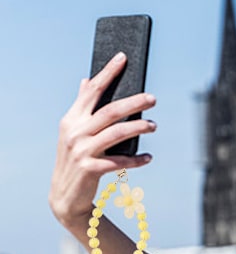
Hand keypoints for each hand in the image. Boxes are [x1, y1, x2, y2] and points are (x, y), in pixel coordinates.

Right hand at [49, 52, 156, 231]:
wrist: (65, 196)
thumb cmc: (76, 158)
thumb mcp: (74, 131)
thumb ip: (82, 107)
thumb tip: (87, 80)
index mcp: (72, 119)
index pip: (92, 90)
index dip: (108, 73)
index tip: (123, 57)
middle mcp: (75, 132)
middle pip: (111, 110)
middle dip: (134, 102)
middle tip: (153, 98)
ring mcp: (82, 150)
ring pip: (117, 133)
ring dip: (139, 128)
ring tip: (154, 126)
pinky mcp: (90, 169)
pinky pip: (119, 161)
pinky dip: (137, 160)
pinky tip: (149, 158)